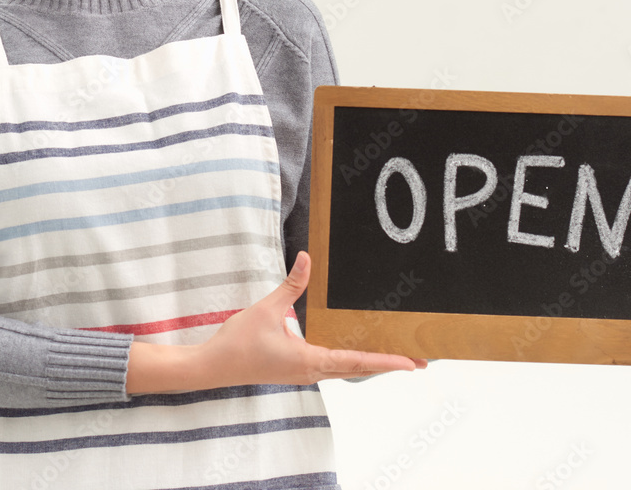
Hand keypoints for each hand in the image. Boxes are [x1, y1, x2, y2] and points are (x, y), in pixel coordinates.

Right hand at [196, 251, 427, 387]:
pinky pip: (332, 366)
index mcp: (310, 360)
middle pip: (359, 369)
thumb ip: (292, 284)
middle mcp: (312, 371)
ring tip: (394, 355)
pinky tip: (356, 350)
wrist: (213, 367)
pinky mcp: (296, 369)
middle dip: (387, 364)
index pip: (357, 361)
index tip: (411, 363)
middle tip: (417, 360)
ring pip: (346, 369)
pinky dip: (351, 360)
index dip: (386, 361)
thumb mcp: (268, 307)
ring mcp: (304, 373)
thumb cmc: (239, 342)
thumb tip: (308, 257)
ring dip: (370, 363)